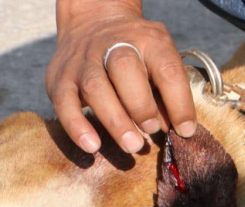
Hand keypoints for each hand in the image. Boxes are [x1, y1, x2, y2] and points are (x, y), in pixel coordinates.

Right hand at [47, 0, 196, 153]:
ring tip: (131, 145)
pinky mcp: (60, 78)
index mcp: (148, 40)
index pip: (166, 69)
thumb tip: (175, 130)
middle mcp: (113, 44)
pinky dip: (77, 126)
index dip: (178, 102)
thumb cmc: (135, 55)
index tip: (185, 130)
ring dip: (114, 120)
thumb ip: (166, 95)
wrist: (93, 22)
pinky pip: (64, 103)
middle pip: (124, 68)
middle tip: (151, 130)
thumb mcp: (157, 62)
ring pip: (94, 86)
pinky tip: (91, 146)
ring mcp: (83, 60)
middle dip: (140, 104)